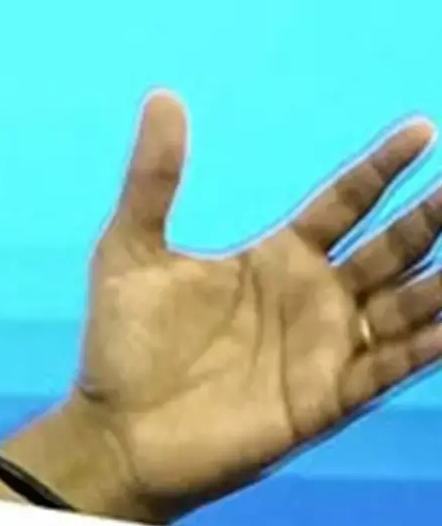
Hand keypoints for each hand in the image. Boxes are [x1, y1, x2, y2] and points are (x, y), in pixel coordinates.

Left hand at [70, 91, 441, 522]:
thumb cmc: (124, 342)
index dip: (383, 168)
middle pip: (394, 247)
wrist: (115, 429)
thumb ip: (155, 178)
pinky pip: (392, 365)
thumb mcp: (131, 248)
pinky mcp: (329, 397)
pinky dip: (428, 345)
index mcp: (278, 258)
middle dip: (433, 217)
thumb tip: (163, 96)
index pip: (346, 202)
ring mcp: (328, 347)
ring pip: (410, 303)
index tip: (423, 129)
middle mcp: (316, 297)